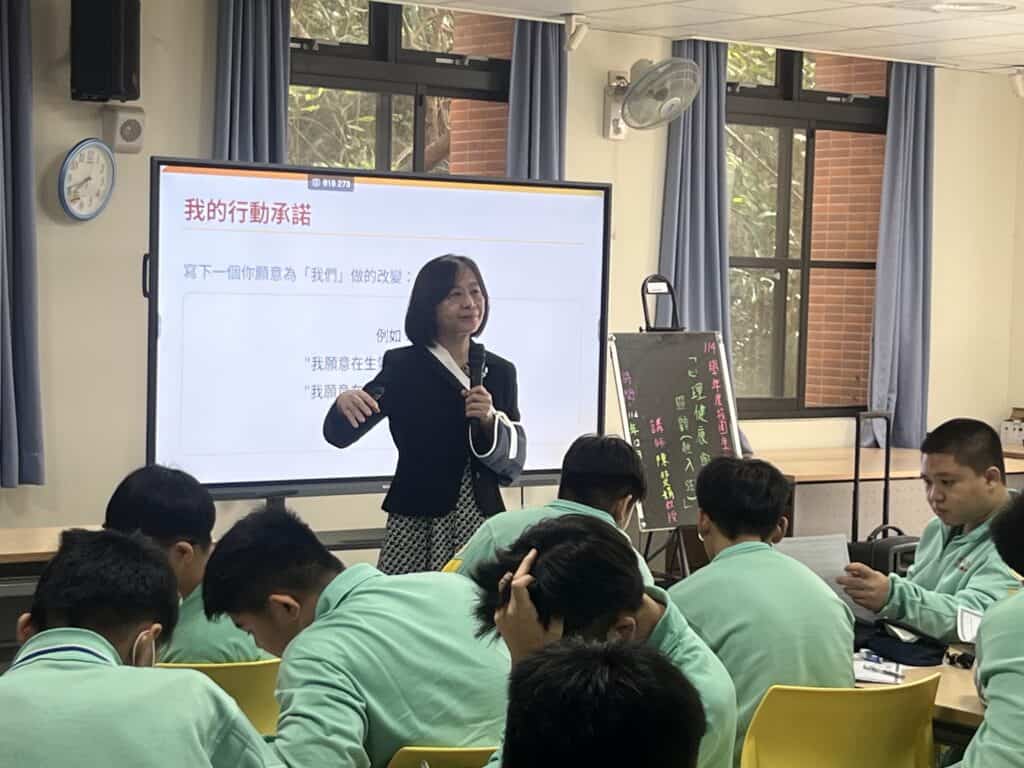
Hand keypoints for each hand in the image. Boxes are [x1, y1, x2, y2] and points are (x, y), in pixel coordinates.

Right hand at [335, 389, 379, 427]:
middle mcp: (353, 397)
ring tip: (363, 420)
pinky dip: (352, 420)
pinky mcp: (344, 409)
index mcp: (359, 393)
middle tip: (369, 414)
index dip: (371, 401)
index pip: (366, 397)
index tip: (376, 406)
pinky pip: (348, 415)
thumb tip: (378, 410)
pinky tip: (356, 425)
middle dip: (364, 408)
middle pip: (358, 402)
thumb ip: (370, 402)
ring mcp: (347, 403)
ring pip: (353, 409)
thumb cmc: (356, 398)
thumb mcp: (362, 397)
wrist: (341, 397)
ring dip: (358, 415)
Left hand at [463, 386, 494, 429]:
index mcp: (487, 395)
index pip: (480, 388)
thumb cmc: (483, 408)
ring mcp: (487, 407)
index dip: (472, 390)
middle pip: (473, 396)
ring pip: (471, 404)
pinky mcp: (485, 414)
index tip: (467, 394)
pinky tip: (468, 414)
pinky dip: (468, 413)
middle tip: (466, 403)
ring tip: (467, 409)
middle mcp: (488, 400)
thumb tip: (463, 392)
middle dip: (467, 400)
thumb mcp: (479, 400)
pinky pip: (472, 412)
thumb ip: (471, 395)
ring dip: (467, 408)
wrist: (489, 418)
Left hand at [494, 548, 563, 664]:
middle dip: (523, 566)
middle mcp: (507, 611)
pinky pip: (503, 596)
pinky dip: (511, 588)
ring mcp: (500, 614)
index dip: (526, 574)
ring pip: (504, 586)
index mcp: (521, 613)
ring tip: (527, 566)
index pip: (517, 585)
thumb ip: (554, 609)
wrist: (524, 663)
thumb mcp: (555, 629)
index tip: (537, 575)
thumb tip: (556, 591)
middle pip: (509, 581)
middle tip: (533, 553)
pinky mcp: (498, 618)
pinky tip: (521, 584)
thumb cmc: (543, 647)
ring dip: (515, 575)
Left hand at [838, 562, 890, 612]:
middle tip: (838, 579)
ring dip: (847, 589)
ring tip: (846, 588)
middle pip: (853, 582)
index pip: (860, 568)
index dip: (851, 567)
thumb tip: (850, 572)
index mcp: (872, 576)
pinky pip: (856, 600)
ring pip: (852, 592)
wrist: (893, 597)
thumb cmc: (881, 584)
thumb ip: (862, 573)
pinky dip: (853, 597)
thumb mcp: (874, 575)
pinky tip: (855, 595)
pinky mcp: (868, 603)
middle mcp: (871, 585)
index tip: (846, 568)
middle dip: (843, 580)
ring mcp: (869, 595)